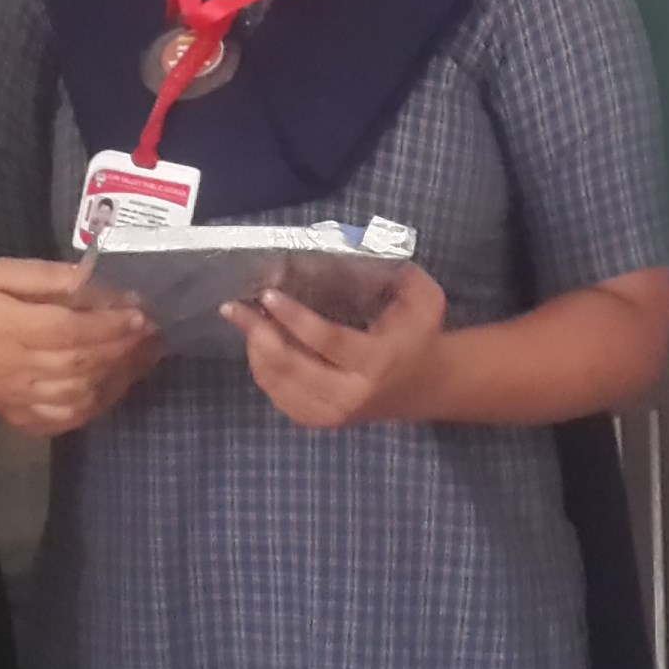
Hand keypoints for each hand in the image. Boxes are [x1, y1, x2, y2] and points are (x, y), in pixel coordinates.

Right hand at [0, 259, 157, 437]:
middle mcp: (16, 367)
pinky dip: (97, 405)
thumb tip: (91, 278)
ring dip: (120, 376)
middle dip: (124, 348)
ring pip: (81, 394)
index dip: (110, 324)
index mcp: (6, 326)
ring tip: (145, 354)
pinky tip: (115, 385)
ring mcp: (19, 398)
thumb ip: (43, 276)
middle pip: (82, 363)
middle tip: (154, 331)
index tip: (141, 311)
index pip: (70, 331)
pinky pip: (67, 418)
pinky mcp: (20, 417)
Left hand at [224, 265, 448, 428]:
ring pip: (280, 385)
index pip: (326, 340)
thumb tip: (353, 247)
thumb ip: (395, 272)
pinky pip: (280, 400)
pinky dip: (263, 372)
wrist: (431, 385)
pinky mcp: (322, 421)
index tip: (267, 295)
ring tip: (244, 321)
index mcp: (379, 360)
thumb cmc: (422, 333)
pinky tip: (258, 346)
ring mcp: (335, 414)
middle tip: (237, 307)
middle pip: (292, 366)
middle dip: (259, 334)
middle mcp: (353, 394)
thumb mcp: (423, 297)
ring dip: (256, 351)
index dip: (293, 318)